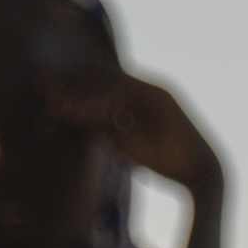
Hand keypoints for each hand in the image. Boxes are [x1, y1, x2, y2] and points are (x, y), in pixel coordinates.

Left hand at [51, 68, 223, 197]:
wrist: (199, 174)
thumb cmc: (162, 161)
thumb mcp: (119, 140)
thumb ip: (96, 123)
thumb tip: (64, 110)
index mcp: (132, 95)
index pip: (94, 80)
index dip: (69, 86)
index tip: (48, 99)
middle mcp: (142, 87)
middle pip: (98, 73)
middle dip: (71, 86)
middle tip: (52, 102)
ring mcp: (153, 89)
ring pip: (109, 79)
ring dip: (84, 94)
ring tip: (67, 111)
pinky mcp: (162, 97)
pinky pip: (126, 90)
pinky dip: (105, 100)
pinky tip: (91, 114)